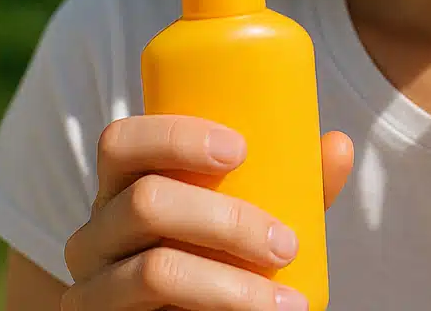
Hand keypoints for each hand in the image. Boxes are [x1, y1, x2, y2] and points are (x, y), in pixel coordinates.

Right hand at [63, 114, 353, 309]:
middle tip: (286, 244)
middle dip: (227, 220)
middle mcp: (96, 229)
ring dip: (229, 285)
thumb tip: (338, 144)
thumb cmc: (220, 252)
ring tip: (286, 304)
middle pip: (145, 202)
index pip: (123, 140)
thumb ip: (293, 180)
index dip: (176, 136)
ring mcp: (91, 284)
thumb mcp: (254, 211)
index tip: (241, 149)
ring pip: (152, 270)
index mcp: (124, 183)